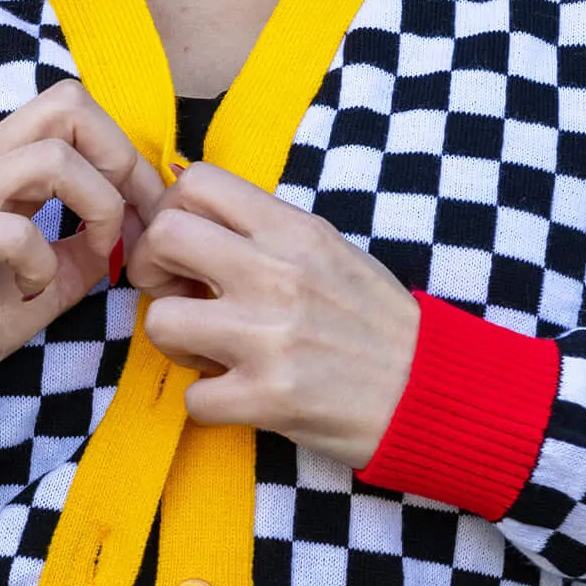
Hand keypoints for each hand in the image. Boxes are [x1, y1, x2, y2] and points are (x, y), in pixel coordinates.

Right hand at [0, 81, 163, 405]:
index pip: (75, 110)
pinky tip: (33, 287)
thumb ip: (87, 251)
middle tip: (129, 222)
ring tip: (94, 254)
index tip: (152, 213)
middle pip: (68, 105)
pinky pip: (14, 230)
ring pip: (51, 158)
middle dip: (120, 161)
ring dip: (96, 208)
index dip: (128, 154)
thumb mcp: (46, 280)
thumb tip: (136, 231)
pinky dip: (43, 262)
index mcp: (1, 161)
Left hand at [128, 164, 417, 467]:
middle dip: (153, 270)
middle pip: (163, 237)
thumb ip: (266, 231)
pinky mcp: (268, 397)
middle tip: (179, 295)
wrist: (432, 389)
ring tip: (210, 351)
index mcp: (294, 231)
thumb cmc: (376, 321)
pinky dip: (209, 403)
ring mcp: (269, 337)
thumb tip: (194, 214)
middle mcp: (277, 274)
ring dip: (175, 342)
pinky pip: (192, 398)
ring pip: (160, 322)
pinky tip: (239, 395)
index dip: (171, 211)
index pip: (195, 182)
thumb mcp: (330, 251)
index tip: (185, 246)